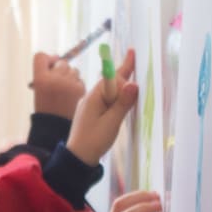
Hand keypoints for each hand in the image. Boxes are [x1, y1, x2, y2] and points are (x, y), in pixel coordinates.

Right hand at [31, 52, 85, 118]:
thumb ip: (45, 70)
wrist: (53, 125)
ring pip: (73, 70)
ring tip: (64, 91)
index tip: (48, 68)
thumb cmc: (45, 104)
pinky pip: (79, 79)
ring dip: (69, 77)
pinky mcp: (79, 89)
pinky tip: (70, 96)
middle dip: (60, 70)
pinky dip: (76, 85)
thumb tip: (57, 56)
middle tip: (57, 84)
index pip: (40, 56)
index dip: (46, 60)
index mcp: (40, 78)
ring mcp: (68, 84)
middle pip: (61, 62)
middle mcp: (54, 79)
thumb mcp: (38, 87)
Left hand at [65, 48, 137, 165]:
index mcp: (93, 97)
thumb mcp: (112, 122)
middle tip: (133, 57)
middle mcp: (90, 98)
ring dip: (120, 87)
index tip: (132, 53)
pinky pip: (105, 101)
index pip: (111, 78)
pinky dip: (115, 97)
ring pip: (108, 92)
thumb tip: (133, 85)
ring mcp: (90, 106)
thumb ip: (123, 103)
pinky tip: (121, 98)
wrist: (78, 158)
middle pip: (110, 82)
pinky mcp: (91, 114)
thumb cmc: (93, 141)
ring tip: (131, 75)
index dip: (124, 68)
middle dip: (123, 74)